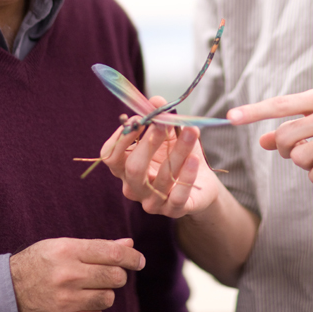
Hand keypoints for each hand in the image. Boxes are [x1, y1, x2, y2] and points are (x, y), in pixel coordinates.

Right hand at [10, 237, 144, 311]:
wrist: (7, 292)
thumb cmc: (39, 263)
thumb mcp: (63, 246)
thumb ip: (97, 246)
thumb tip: (128, 245)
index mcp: (68, 251)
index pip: (112, 253)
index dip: (132, 257)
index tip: (139, 260)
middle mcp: (68, 276)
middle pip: (115, 277)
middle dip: (118, 275)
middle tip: (111, 273)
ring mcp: (66, 301)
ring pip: (107, 298)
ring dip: (104, 292)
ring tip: (89, 287)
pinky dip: (93, 310)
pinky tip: (79, 302)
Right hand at [101, 97, 222, 218]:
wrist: (202, 183)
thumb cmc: (177, 155)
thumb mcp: (169, 134)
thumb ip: (159, 118)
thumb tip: (156, 100)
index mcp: (125, 168)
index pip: (110, 156)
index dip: (122, 137)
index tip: (140, 118)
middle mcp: (134, 187)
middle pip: (133, 168)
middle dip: (148, 143)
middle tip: (163, 123)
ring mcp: (152, 202)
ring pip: (160, 178)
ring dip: (177, 152)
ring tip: (192, 131)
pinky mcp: (173, 211)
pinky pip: (178, 196)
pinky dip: (186, 177)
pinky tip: (195, 160)